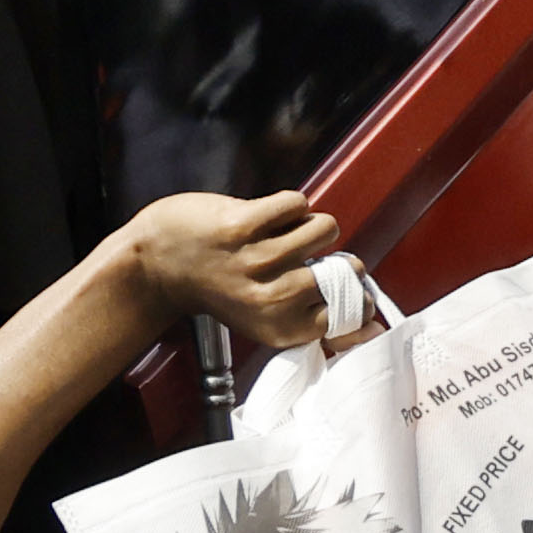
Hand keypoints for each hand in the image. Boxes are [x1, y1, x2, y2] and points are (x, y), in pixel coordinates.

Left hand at [114, 192, 344, 355]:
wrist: (155, 264)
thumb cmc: (215, 287)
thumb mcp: (267, 319)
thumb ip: (314, 320)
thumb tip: (377, 328)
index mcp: (282, 328)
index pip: (353, 314)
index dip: (357, 293)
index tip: (341, 284)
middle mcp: (272, 299)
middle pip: (346, 268)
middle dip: (330, 254)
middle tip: (297, 255)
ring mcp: (256, 261)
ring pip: (324, 229)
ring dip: (307, 224)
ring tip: (280, 232)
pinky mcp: (242, 226)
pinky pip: (297, 204)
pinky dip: (286, 204)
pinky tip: (264, 216)